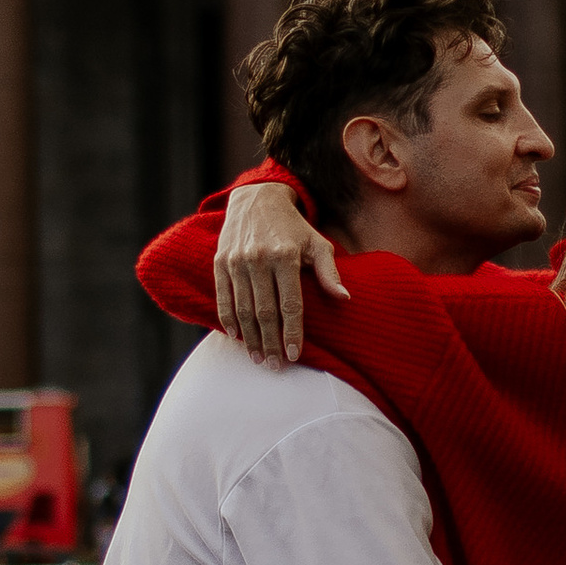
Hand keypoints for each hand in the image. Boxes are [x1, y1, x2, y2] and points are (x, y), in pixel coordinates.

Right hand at [216, 180, 349, 364]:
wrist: (256, 198)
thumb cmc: (293, 227)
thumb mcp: (317, 243)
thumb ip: (330, 272)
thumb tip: (345, 299)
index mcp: (286, 256)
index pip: (290, 304)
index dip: (292, 332)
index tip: (295, 355)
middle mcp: (259, 259)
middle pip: (265, 312)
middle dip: (271, 343)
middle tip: (276, 366)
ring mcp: (237, 261)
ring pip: (243, 309)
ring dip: (250, 338)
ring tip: (259, 358)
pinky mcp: (221, 262)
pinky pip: (223, 297)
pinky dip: (229, 320)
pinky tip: (236, 338)